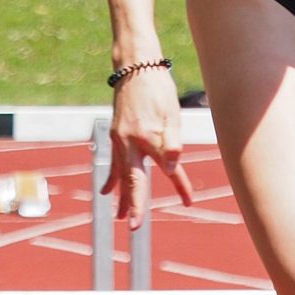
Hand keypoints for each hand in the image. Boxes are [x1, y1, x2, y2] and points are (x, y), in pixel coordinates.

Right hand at [101, 68, 193, 229]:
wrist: (135, 67)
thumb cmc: (158, 89)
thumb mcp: (172, 113)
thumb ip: (171, 143)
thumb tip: (169, 169)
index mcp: (148, 137)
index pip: (168, 168)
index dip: (180, 184)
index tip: (189, 201)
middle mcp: (130, 142)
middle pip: (132, 179)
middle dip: (133, 204)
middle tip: (133, 227)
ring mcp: (120, 140)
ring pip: (121, 174)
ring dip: (121, 196)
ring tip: (119, 217)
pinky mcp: (116, 136)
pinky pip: (113, 162)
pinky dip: (111, 178)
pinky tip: (105, 192)